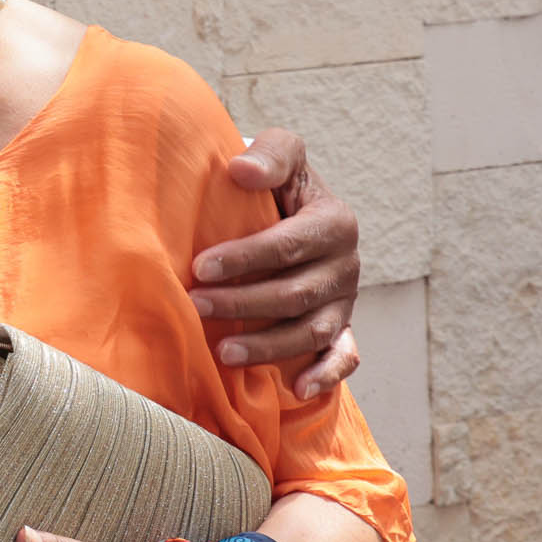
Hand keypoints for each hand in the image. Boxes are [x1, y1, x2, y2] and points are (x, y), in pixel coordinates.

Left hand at [190, 128, 361, 397]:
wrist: (295, 206)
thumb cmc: (278, 180)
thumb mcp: (282, 154)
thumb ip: (270, 155)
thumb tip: (241, 170)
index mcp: (334, 221)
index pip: (287, 245)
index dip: (244, 257)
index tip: (200, 266)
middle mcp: (346, 264)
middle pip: (295, 294)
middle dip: (244, 303)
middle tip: (196, 304)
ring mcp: (345, 300)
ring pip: (312, 331)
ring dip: (269, 346)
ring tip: (223, 352)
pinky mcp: (342, 326)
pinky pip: (343, 356)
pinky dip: (325, 375)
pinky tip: (296, 388)